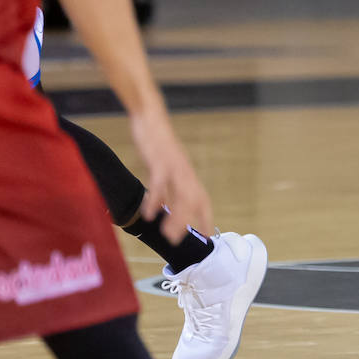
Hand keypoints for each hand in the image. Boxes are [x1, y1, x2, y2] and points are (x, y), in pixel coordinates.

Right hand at [130, 111, 213, 242]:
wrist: (151, 118)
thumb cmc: (156, 143)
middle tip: (179, 240)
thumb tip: (165, 206)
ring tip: (168, 235)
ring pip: (180, 195)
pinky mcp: (160, 160)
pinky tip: (150, 213)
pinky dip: (156, 199)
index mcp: (187, 174)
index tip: (208, 236)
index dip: (207, 218)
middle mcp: (185, 172)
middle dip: (190, 223)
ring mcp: (174, 166)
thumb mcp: (165, 166)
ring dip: (176, 217)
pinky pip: (160, 183)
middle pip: (194, 201)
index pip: (203, 199)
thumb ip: (168, 185)